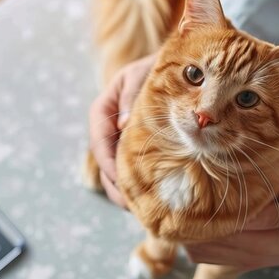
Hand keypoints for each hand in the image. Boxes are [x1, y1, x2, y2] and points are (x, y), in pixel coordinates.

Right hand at [89, 53, 157, 207]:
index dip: (106, 160)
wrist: (179, 68)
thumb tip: (124, 125)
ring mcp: (123, 139)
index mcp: (104, 109)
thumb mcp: (142, 75)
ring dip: (125, 189)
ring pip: (117, 169)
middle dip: (115, 183)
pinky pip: (135, 167)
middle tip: (129, 204)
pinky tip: (152, 198)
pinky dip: (140, 183)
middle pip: (105, 160)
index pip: (99, 138)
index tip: (118, 178)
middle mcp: (110, 127)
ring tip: (139, 209)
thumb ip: (132, 96)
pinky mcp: (139, 148)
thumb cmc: (159, 68)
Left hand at [185, 196, 278, 270]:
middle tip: (182, 193)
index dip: (199, 212)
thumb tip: (247, 210)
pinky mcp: (242, 258)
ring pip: (200, 252)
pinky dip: (197, 240)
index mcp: (260, 242)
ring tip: (187, 205)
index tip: (190, 190)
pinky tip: (199, 220)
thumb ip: (275, 214)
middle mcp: (246, 254)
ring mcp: (242, 259)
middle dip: (189, 221)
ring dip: (191, 232)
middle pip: (202, 244)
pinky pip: (208, 255)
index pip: (217, 231)